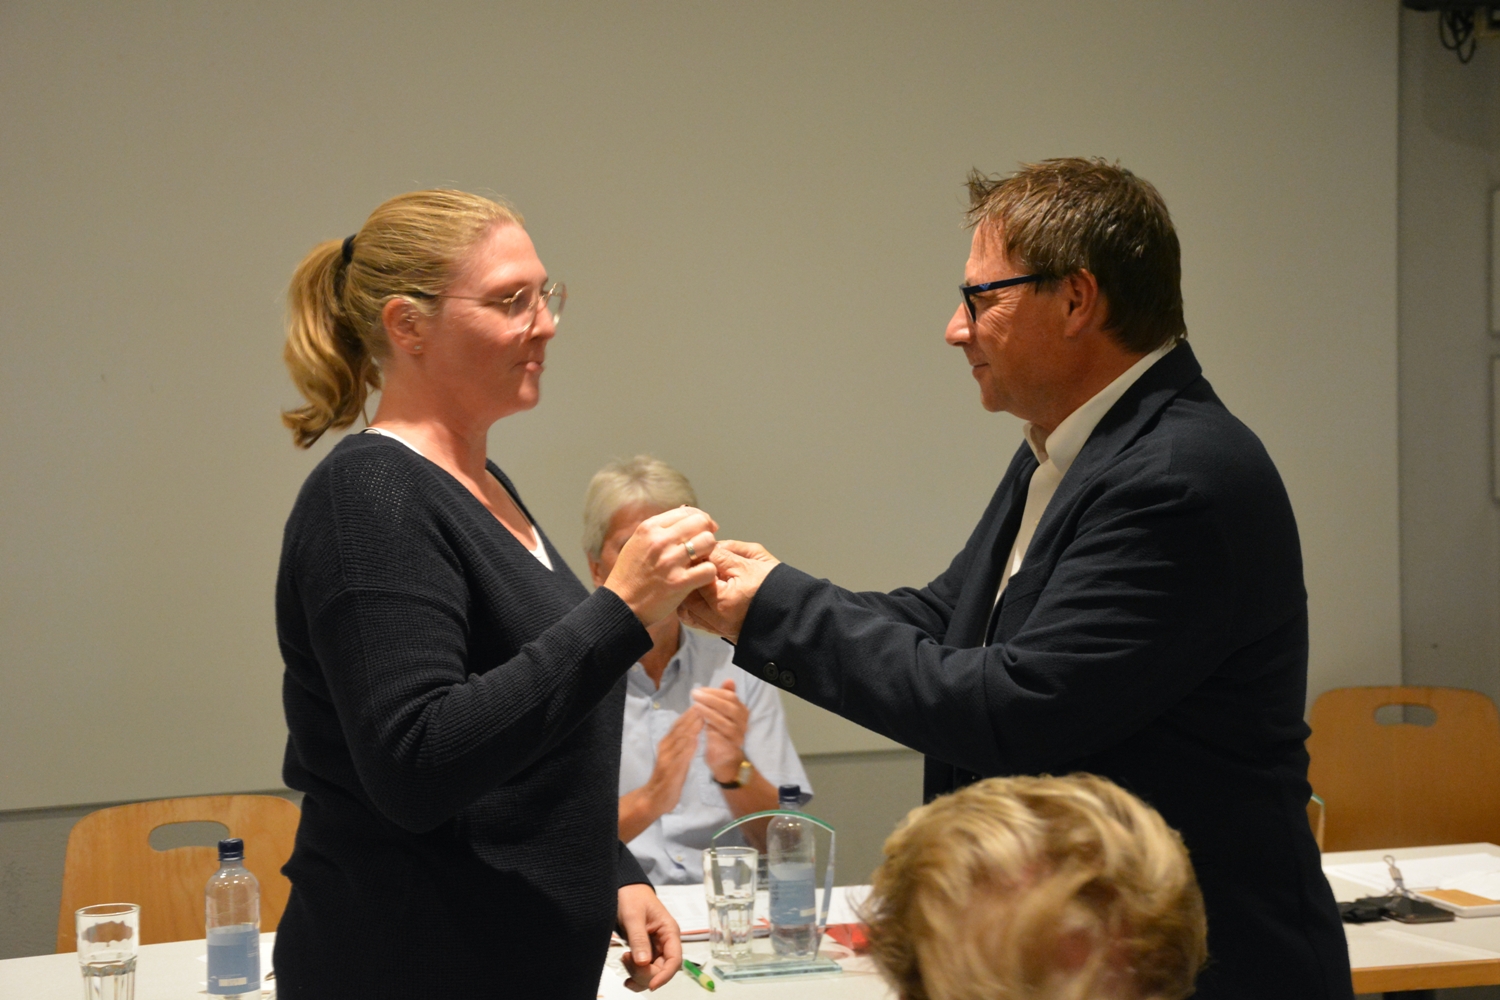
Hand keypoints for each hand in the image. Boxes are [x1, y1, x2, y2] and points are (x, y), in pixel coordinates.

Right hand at [603, 507, 719, 626]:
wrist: (620, 606)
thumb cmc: (631, 575)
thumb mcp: (638, 543)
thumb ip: (661, 530)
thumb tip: (691, 517)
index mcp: (649, 528)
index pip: (687, 511)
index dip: (701, 520)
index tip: (704, 530)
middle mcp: (659, 541)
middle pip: (701, 523)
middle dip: (706, 534)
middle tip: (704, 547)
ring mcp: (670, 561)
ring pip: (708, 542)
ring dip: (709, 552)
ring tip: (701, 562)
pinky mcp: (679, 582)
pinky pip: (709, 569)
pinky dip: (708, 574)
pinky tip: (700, 578)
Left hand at [617, 882, 681, 990]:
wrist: (623, 888)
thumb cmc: (631, 896)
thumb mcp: (633, 916)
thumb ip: (639, 939)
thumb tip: (643, 963)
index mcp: (669, 931)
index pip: (674, 960)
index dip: (665, 975)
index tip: (651, 985)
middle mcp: (665, 942)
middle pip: (663, 969)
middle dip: (645, 973)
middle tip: (626, 959)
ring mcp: (656, 947)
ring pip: (653, 972)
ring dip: (639, 975)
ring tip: (624, 959)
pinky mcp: (645, 951)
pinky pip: (644, 969)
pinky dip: (636, 975)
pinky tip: (626, 974)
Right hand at [647, 708, 702, 814]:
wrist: (655, 799)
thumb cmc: (668, 778)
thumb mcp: (675, 758)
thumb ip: (682, 744)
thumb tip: (694, 729)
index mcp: (667, 744)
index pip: (679, 725)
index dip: (690, 714)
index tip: (702, 702)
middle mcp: (665, 748)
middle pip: (679, 729)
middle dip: (692, 716)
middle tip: (705, 703)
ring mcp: (667, 759)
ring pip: (679, 740)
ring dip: (691, 728)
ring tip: (702, 717)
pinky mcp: (670, 771)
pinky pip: (679, 758)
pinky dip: (687, 748)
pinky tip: (695, 740)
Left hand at [679, 540, 779, 642]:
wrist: (793, 614)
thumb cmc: (778, 585)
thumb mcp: (754, 560)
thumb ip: (726, 552)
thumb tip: (706, 546)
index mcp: (724, 599)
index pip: (696, 574)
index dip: (695, 559)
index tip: (699, 548)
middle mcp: (716, 618)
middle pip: (685, 594)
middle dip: (689, 576)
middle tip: (698, 562)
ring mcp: (717, 627)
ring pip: (687, 609)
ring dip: (689, 592)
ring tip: (700, 578)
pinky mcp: (719, 632)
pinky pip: (695, 620)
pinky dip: (693, 606)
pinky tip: (702, 594)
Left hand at [692, 679, 749, 782]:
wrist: (725, 761)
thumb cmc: (722, 733)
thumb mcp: (723, 713)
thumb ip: (725, 698)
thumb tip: (729, 680)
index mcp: (742, 712)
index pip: (730, 697)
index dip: (715, 692)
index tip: (699, 690)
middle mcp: (743, 723)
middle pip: (729, 708)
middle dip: (711, 700)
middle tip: (695, 695)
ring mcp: (738, 737)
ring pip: (725, 723)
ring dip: (709, 713)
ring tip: (695, 707)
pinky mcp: (730, 750)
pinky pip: (720, 739)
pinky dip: (710, 730)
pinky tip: (699, 725)